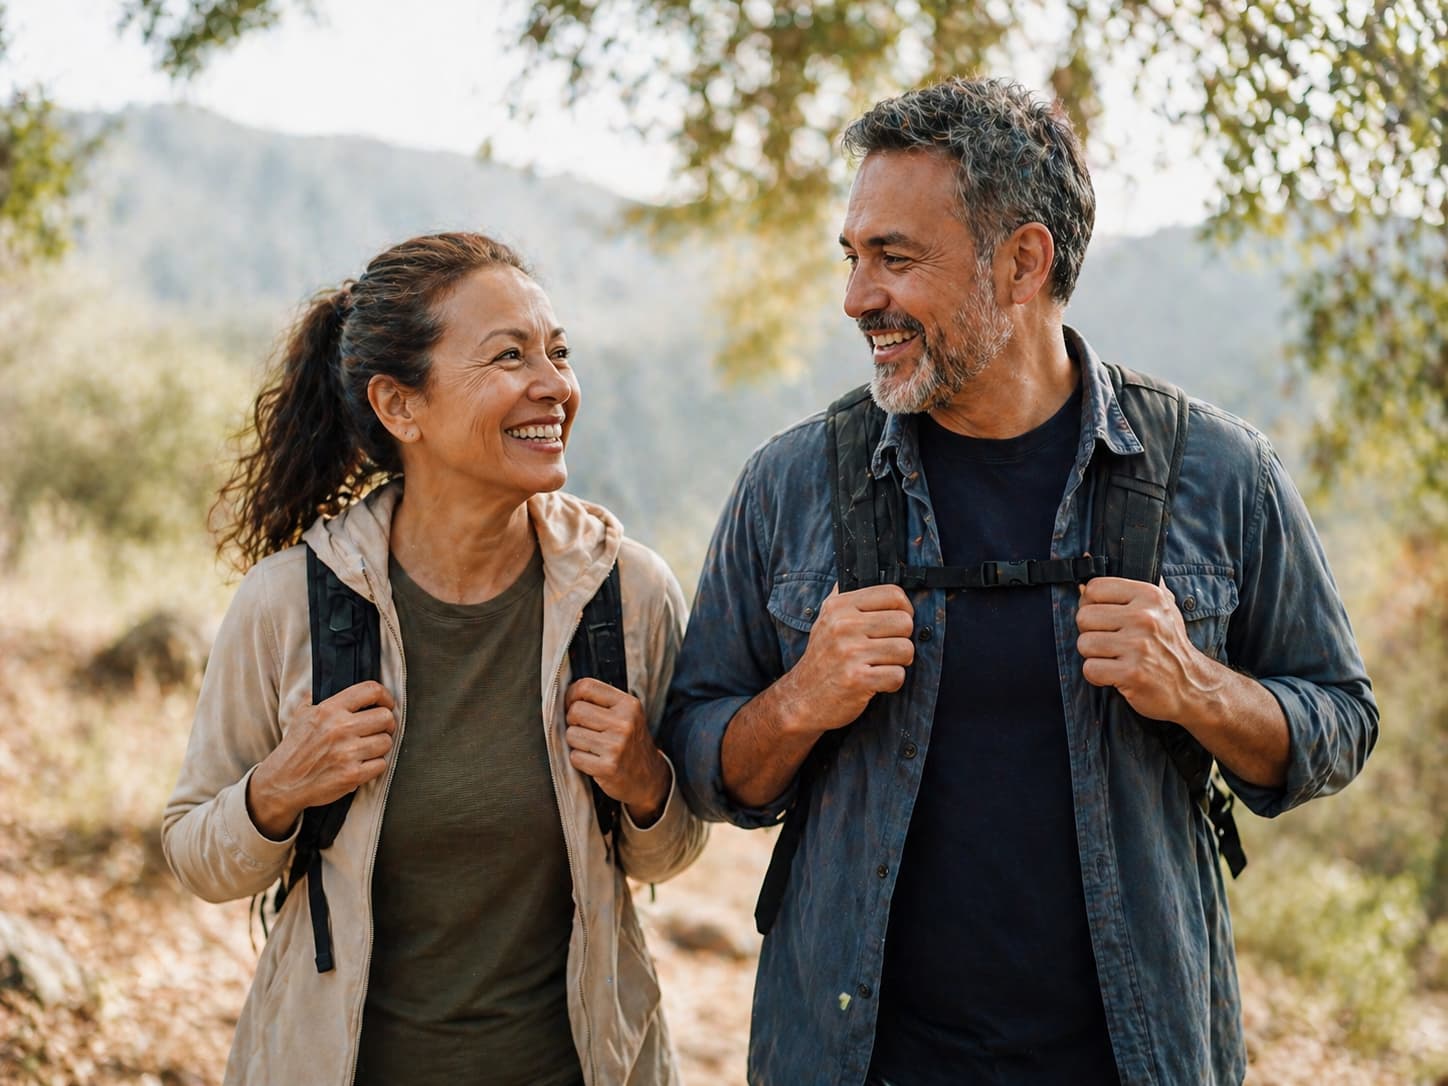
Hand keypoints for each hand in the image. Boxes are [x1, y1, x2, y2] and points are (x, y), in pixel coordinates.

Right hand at [247, 680, 397, 839]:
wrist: (282, 782)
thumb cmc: (295, 748)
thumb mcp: (302, 713)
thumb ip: (321, 696)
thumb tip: (337, 679)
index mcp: (329, 709)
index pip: (371, 690)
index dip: (386, 696)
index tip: (386, 704)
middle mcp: (340, 728)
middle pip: (385, 717)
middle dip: (386, 724)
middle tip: (379, 730)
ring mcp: (347, 752)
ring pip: (386, 742)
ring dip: (380, 746)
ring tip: (367, 748)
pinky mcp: (352, 775)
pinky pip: (381, 764)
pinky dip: (375, 766)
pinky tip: (362, 764)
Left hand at [564, 679, 670, 825]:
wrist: (648, 776)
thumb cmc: (629, 741)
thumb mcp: (625, 714)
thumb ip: (600, 702)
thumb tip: (563, 696)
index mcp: (628, 704)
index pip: (587, 687)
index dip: (571, 695)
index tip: (572, 704)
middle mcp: (624, 723)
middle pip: (575, 711)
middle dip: (572, 721)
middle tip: (584, 729)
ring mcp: (617, 746)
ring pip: (571, 734)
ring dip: (575, 743)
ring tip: (592, 747)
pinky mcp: (608, 767)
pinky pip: (575, 757)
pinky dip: (579, 760)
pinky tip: (594, 760)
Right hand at [783, 583, 915, 735]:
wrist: (802, 698)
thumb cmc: (823, 658)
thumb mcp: (826, 619)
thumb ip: (846, 595)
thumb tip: (864, 568)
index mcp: (839, 606)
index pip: (893, 593)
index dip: (904, 609)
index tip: (896, 623)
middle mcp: (843, 625)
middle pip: (905, 622)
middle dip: (902, 639)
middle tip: (885, 650)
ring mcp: (850, 652)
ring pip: (905, 650)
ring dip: (899, 663)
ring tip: (880, 665)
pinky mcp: (857, 679)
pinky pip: (897, 676)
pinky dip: (892, 683)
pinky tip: (875, 683)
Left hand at [1075, 577, 1207, 723]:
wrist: (1192, 685)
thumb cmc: (1169, 644)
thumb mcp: (1163, 606)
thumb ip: (1133, 583)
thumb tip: (1089, 565)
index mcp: (1149, 596)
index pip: (1094, 588)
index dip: (1091, 604)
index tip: (1104, 617)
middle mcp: (1145, 618)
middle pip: (1084, 617)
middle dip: (1091, 632)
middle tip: (1111, 642)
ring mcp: (1139, 646)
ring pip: (1084, 644)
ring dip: (1094, 656)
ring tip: (1116, 658)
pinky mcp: (1132, 674)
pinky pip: (1090, 669)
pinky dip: (1098, 676)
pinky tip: (1116, 675)